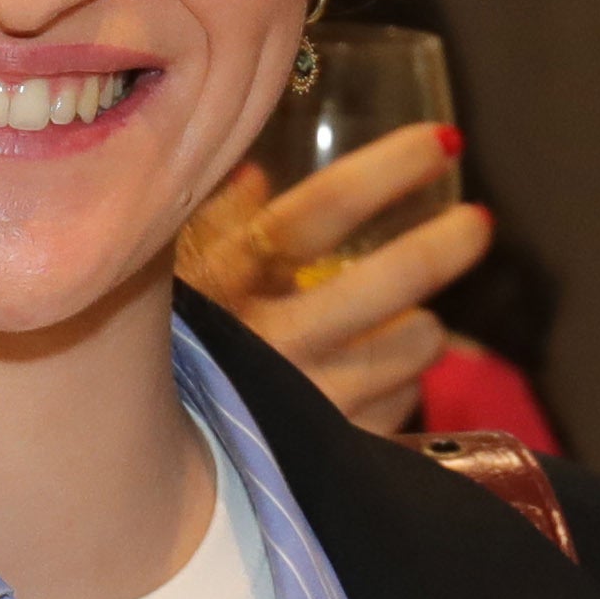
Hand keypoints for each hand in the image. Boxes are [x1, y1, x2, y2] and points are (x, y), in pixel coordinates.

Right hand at [179, 136, 491, 434]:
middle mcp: (272, 339)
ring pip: (411, 346)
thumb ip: (213, 225)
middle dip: (446, 244)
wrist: (124, 456)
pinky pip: (396, 407)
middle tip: (475, 222)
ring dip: (420, 327)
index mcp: (232, 277)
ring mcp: (303, 401)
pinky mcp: (325, 453)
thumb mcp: (169, 276)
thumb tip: (256, 178)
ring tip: (413, 320)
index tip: (443, 142)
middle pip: (392, 280)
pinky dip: (397, 387)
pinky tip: (377, 379)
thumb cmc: (148, 347)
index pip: (329, 207)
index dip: (394, 168)